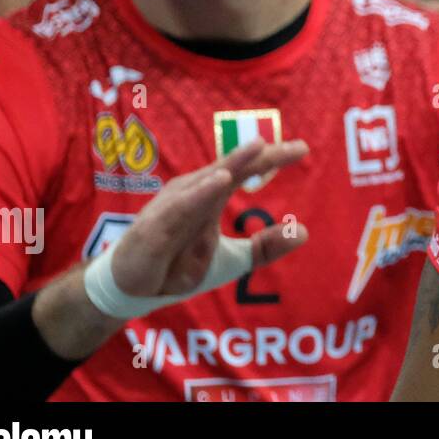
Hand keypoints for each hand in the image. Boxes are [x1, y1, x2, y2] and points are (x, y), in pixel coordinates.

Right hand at [110, 138, 309, 297]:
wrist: (133, 292)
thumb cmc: (178, 267)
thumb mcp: (232, 260)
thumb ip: (265, 247)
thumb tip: (304, 232)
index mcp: (210, 195)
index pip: (245, 171)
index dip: (272, 159)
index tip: (303, 149)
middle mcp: (192, 193)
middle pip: (230, 168)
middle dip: (260, 155)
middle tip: (297, 146)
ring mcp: (172, 207)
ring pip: (207, 181)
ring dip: (233, 163)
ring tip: (260, 148)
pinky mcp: (155, 228)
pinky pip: (180, 208)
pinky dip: (200, 193)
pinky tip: (220, 180)